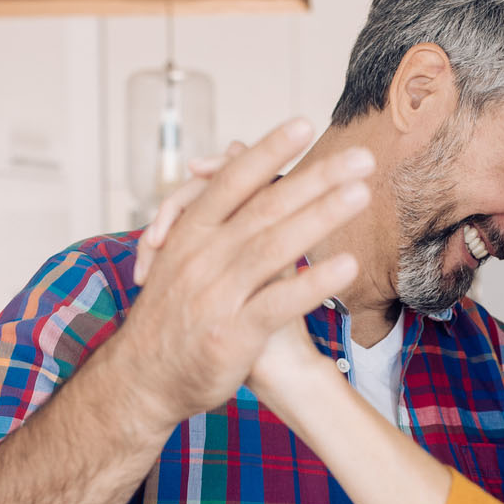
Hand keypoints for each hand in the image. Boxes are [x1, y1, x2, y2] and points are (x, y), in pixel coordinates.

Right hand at [114, 119, 369, 431]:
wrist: (142, 380)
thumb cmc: (177, 313)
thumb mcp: (189, 256)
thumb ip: (224, 211)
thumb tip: (241, 153)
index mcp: (191, 233)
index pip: (232, 181)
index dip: (267, 151)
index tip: (304, 123)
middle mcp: (202, 257)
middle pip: (265, 207)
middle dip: (315, 178)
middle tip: (361, 157)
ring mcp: (216, 294)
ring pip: (274, 246)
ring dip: (321, 217)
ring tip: (361, 196)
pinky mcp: (232, 333)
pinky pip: (277, 302)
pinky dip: (313, 282)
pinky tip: (348, 265)